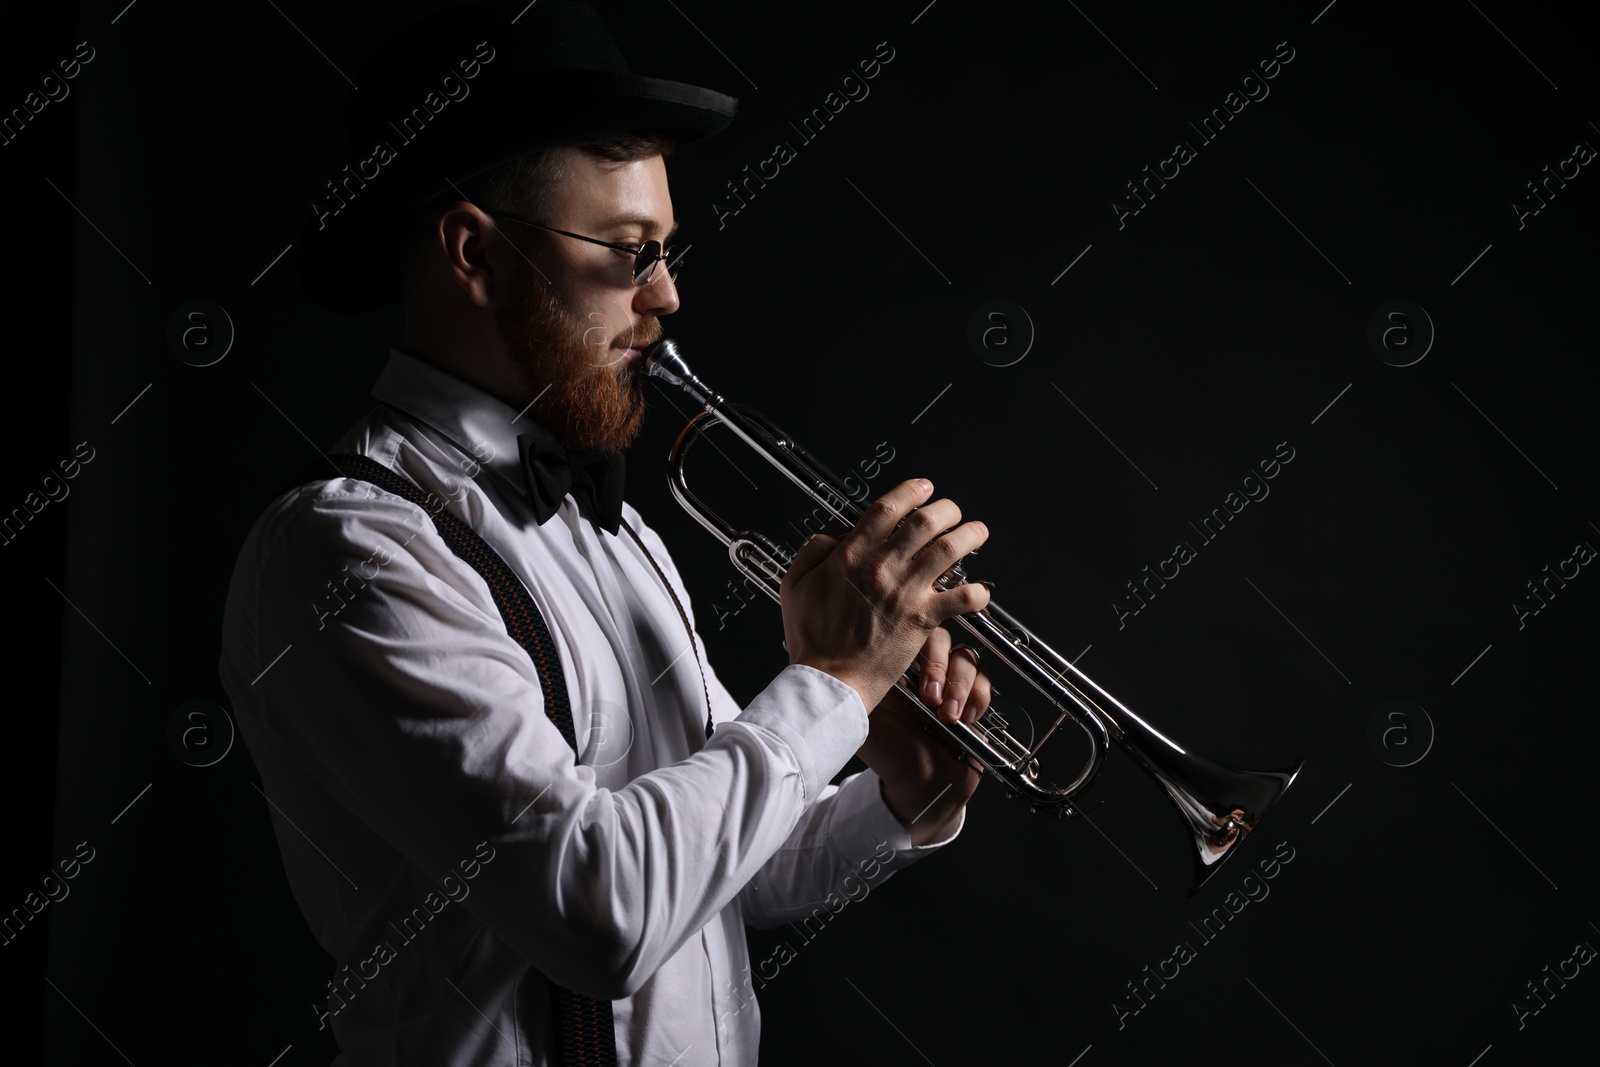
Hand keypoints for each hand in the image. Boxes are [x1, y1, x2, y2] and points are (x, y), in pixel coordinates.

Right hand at [779, 478, 990, 713]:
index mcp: (851, 556)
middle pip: (925, 522)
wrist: (829, 679)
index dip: (910, 491)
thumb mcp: (795, 584)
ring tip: (977, 532)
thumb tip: (835, 535)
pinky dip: (976, 593)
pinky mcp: (922, 620)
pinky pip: (961, 599)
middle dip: (945, 509)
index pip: (887, 508)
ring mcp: (905, 592)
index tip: (922, 487)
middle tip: (952, 510)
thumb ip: (813, 550)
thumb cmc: (813, 639)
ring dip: (969, 536)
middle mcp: (881, 568)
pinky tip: (980, 590)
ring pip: (948, 550)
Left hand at [859, 628, 990, 844]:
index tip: (913, 676)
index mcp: (894, 666)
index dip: (916, 647)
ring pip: (966, 658)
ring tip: (948, 716)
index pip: (909, 634)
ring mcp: (949, 681)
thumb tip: (844, 669)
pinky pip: (985, 681)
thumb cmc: (888, 755)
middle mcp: (923, 669)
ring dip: (960, 686)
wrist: (917, 787)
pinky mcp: (973, 697)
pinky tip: (967, 717)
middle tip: (931, 698)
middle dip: (940, 667)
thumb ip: (857, 695)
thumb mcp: (863, 722)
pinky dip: (979, 696)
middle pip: (942, 638)